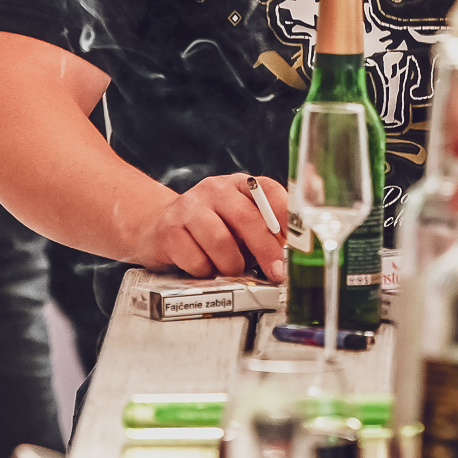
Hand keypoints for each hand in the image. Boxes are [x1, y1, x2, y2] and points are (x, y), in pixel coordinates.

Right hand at [137, 174, 289, 281]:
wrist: (158, 228)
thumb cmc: (210, 229)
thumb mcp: (241, 223)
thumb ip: (267, 230)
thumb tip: (296, 250)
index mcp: (240, 184)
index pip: (270, 191)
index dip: (287, 217)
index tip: (299, 242)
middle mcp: (215, 190)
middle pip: (247, 218)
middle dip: (266, 250)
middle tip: (276, 272)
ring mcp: (189, 207)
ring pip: (221, 242)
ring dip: (232, 265)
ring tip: (231, 269)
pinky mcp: (169, 230)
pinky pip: (196, 260)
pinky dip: (205, 272)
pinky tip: (203, 267)